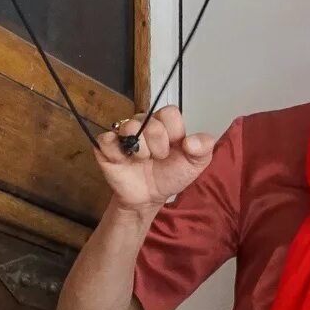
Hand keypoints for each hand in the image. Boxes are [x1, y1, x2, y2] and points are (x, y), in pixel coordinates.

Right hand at [95, 107, 214, 214]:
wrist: (149, 197)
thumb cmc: (171, 175)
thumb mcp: (196, 163)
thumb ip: (203, 147)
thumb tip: (191, 141)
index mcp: (167, 124)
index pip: (169, 112)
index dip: (173, 132)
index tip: (175, 148)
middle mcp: (144, 124)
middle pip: (149, 120)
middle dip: (158, 145)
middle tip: (158, 158)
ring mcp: (124, 134)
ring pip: (128, 127)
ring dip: (139, 150)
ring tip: (142, 161)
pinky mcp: (105, 147)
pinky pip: (106, 139)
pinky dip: (116, 153)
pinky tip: (124, 162)